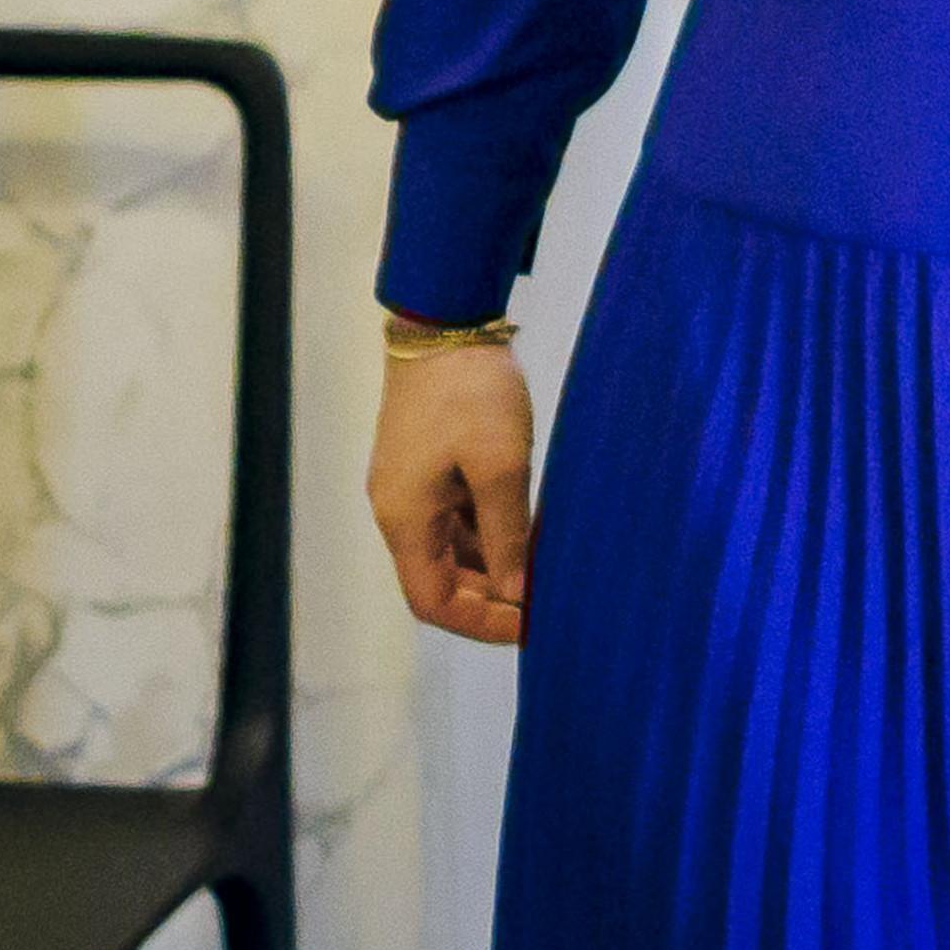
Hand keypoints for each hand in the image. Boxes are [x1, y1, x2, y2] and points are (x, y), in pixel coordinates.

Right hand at [366, 334, 538, 647]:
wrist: (444, 324)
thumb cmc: (472, 392)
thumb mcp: (501, 465)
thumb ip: (506, 534)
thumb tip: (516, 592)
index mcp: (405, 519)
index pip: (432, 601)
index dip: (480, 622)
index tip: (531, 626)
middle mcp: (400, 511)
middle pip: (440, 580)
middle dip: (492, 598)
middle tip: (549, 602)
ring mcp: (412, 488)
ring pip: (451, 550)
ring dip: (495, 565)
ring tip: (548, 569)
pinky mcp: (428, 466)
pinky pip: (457, 518)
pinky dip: (491, 532)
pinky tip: (532, 531)